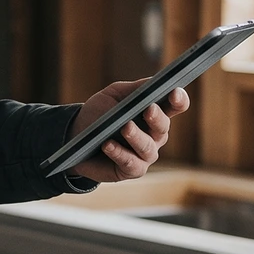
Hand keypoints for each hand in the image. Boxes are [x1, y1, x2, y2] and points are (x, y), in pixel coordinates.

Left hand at [65, 82, 188, 184]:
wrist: (75, 137)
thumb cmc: (99, 114)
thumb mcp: (114, 95)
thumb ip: (135, 89)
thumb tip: (154, 83)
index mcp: (155, 113)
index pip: (175, 106)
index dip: (179, 99)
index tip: (174, 92)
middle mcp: (155, 135)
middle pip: (163, 127)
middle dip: (157, 118)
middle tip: (149, 109)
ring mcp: (145, 154)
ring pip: (147, 148)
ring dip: (136, 137)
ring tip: (125, 128)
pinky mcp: (132, 170)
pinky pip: (130, 163)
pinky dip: (119, 153)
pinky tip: (107, 144)